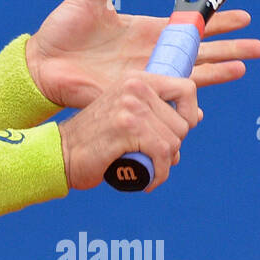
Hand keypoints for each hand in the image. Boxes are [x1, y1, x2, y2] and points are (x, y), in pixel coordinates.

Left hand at [25, 0, 259, 109]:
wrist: (40, 63)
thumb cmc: (60, 30)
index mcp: (145, 30)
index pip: (189, 27)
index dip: (216, 22)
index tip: (243, 17)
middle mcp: (151, 54)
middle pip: (200, 52)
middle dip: (230, 48)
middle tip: (259, 47)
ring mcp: (146, 76)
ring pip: (191, 76)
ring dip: (218, 72)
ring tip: (243, 67)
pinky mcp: (134, 95)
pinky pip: (166, 99)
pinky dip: (186, 102)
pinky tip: (203, 106)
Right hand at [58, 71, 199, 189]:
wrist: (61, 154)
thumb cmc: (95, 140)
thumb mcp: (127, 117)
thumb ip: (158, 113)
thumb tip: (197, 116)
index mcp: (136, 79)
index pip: (187, 88)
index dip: (188, 115)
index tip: (173, 132)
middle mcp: (134, 86)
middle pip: (183, 123)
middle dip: (172, 146)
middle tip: (150, 156)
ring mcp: (130, 105)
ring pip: (174, 141)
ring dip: (164, 163)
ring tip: (146, 168)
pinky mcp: (127, 127)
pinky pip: (163, 155)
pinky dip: (159, 174)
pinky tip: (147, 180)